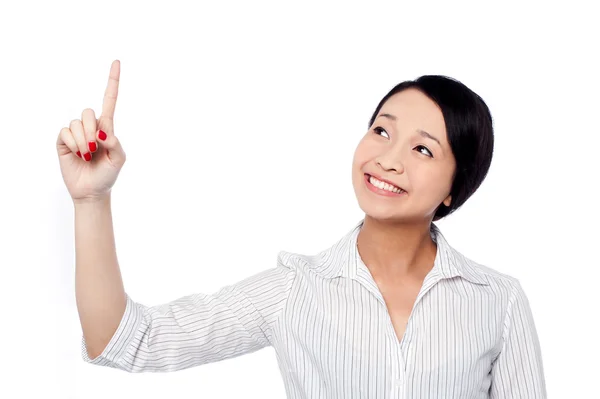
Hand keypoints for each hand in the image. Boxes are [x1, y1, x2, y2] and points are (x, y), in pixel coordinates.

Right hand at [56, 60, 126, 203]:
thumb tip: (102, 131)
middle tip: (96, 148)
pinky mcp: (63, 141)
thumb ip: (115, 143)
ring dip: (83, 141)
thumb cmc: (108, 174)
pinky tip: (77, 154)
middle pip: (88, 112)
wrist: (92, 191)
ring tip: (87, 155)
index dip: (112, 82)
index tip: (117, 62)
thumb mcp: (119, 159)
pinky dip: (73, 144)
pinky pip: (65, 132)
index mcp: (107, 127)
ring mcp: (76, 133)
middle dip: (92, 131)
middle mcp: (91, 126)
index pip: (109, 100)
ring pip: (76, 123)